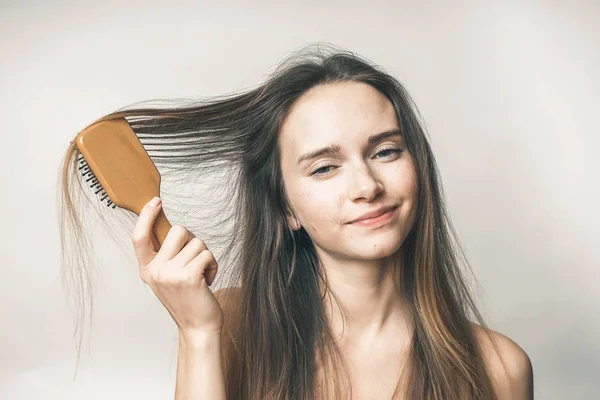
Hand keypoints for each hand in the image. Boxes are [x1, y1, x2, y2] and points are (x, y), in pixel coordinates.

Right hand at [132, 197, 223, 333]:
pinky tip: (208, 281)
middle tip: (195, 261)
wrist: (198, 327)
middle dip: (192, 241)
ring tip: (202, 275)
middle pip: (177, 231)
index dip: (146, 216)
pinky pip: (207, 254)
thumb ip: (167, 256)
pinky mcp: (188, 277)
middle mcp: (155, 271)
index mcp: (147, 270)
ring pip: (196, 242)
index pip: (139, 237)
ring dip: (205, 257)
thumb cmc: (188, 299)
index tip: (155, 202)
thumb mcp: (169, 278)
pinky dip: (213, 266)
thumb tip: (174, 230)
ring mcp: (170, 274)